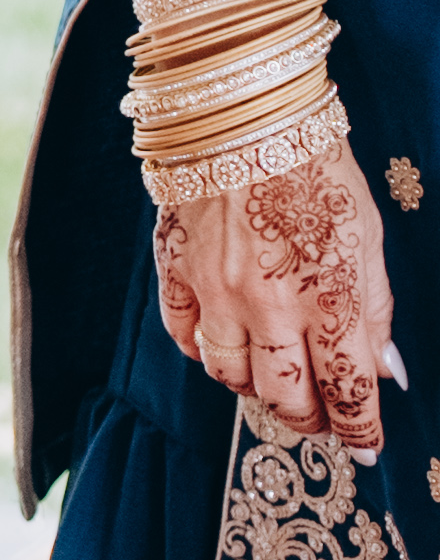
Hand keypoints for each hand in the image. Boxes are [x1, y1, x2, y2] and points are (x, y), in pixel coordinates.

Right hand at [157, 140, 399, 460]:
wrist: (244, 112)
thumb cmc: (317, 168)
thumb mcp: (370, 238)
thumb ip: (377, 309)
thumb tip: (384, 369)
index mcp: (329, 298)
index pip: (347, 392)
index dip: (359, 429)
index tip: (365, 446)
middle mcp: (270, 307)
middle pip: (285, 398)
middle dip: (308, 419)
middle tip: (319, 417)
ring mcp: (216, 292)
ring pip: (230, 376)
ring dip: (256, 388)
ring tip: (272, 378)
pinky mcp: (175, 270)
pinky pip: (184, 336)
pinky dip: (202, 350)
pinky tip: (223, 342)